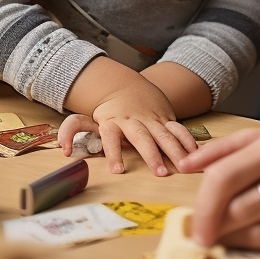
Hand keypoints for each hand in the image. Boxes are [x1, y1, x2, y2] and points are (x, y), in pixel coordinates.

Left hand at [64, 57, 198, 176]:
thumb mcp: (85, 118)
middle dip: (152, 155)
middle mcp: (133, 120)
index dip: (114, 152)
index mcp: (113, 121)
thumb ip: (71, 130)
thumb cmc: (105, 110)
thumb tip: (62, 149)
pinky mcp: (164, 117)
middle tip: (160, 173)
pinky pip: (177, 128)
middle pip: (142, 137)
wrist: (125, 85)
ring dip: (174, 150)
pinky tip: (197, 153)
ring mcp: (151, 118)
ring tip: (183, 167)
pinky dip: (187, 139)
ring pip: (163, 133)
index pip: (111, 137)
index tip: (118, 170)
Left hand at [179, 125, 259, 249]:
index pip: (227, 177)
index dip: (202, 205)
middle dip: (215, 227)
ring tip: (227, 237)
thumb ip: (231, 148)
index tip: (193, 223)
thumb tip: (189, 165)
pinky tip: (256, 241)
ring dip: (236, 240)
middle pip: (240, 209)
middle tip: (204, 234)